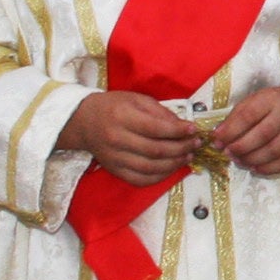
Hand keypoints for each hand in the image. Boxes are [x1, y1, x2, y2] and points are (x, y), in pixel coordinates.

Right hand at [62, 90, 199, 189]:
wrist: (83, 122)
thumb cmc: (113, 106)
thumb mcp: (136, 99)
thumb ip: (160, 112)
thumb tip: (183, 126)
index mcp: (122, 117)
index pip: (156, 128)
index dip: (178, 131)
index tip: (194, 129)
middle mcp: (117, 140)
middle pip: (156, 150)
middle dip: (181, 148)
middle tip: (196, 144)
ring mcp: (115, 158)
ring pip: (150, 168)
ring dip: (174, 164)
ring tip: (188, 156)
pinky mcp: (115, 171)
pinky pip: (140, 180)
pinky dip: (160, 177)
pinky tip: (172, 168)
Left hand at [212, 79, 279, 178]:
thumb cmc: (273, 104)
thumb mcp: (255, 101)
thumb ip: (237, 116)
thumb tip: (219, 136)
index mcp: (271, 99)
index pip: (249, 115)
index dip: (231, 130)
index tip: (217, 140)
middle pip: (262, 135)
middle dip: (241, 147)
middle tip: (228, 153)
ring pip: (274, 151)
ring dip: (252, 160)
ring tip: (239, 161)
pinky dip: (269, 169)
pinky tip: (256, 168)